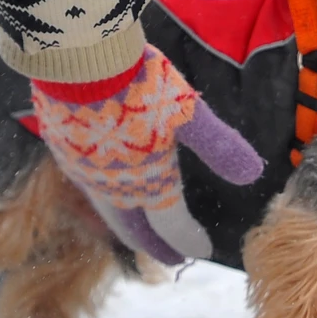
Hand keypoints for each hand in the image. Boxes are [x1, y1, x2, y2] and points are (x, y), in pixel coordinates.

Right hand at [32, 45, 263, 264]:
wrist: (78, 58)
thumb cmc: (140, 85)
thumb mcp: (189, 113)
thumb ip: (219, 146)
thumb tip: (253, 174)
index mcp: (149, 183)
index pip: (172, 225)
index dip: (189, 240)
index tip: (203, 250)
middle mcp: (114, 187)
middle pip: (134, 229)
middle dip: (154, 246)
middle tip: (170, 259)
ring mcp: (84, 171)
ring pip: (107, 210)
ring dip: (127, 226)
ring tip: (138, 231)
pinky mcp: (62, 149)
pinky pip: (87, 185)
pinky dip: (104, 198)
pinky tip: (105, 187)